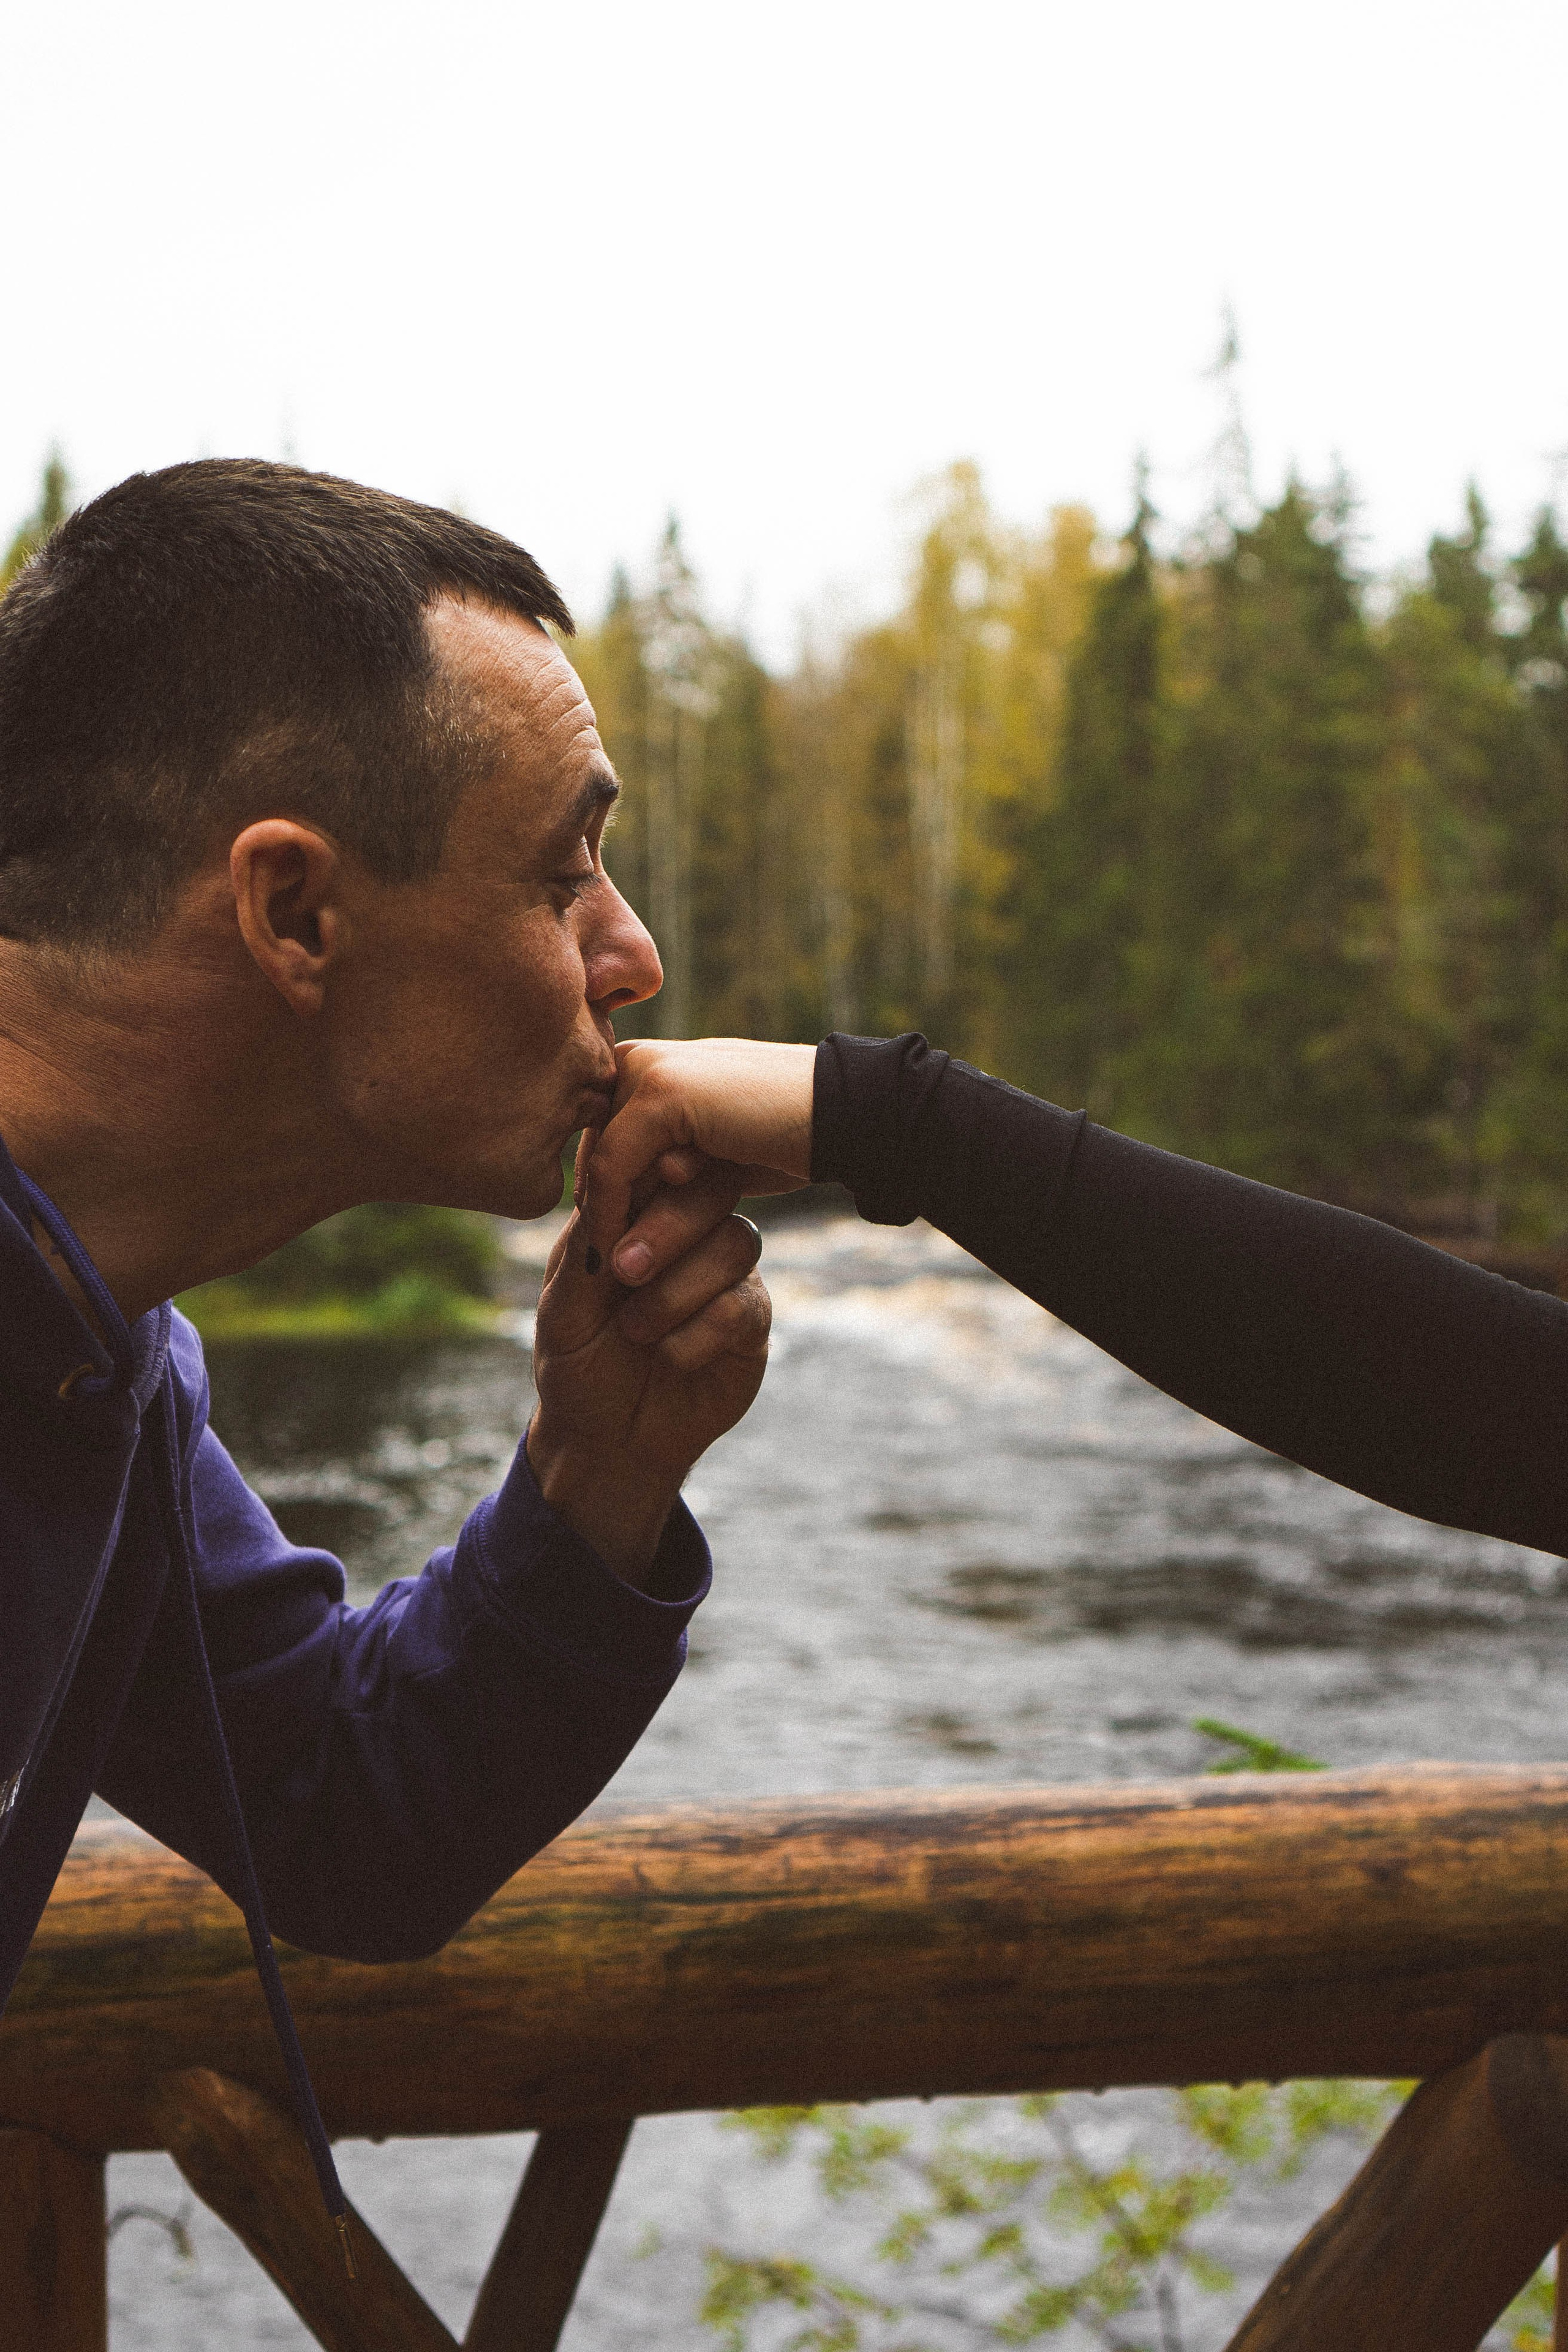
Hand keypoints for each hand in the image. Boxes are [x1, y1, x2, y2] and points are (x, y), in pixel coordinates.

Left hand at [527, 1158, 771, 1588]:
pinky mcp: (749, 1324)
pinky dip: (701, 1332)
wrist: (606, 1441)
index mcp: (639, 1216)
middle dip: (671, 1225)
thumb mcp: (564, 1307)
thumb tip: (610, 1173)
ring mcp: (725, 1278)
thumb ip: (588, 1244)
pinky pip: (744, 1304)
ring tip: (635, 1330)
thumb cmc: (576, 1364)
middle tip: (623, 1272)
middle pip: (713, 1188)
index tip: (645, 1176)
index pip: (661, 1164)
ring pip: (735, 1242)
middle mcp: (689, 1237)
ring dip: (679, 1288)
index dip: (659, 1159)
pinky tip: (669, 1357)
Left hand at [580, 1038, 815, 1280]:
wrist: (841, 1116)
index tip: (604, 1247)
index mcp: (643, 1064)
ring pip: (599, 1161)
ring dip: (606, 1220)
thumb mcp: (710, 1152)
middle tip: (600, 1265)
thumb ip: (665, 1161)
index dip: (600, 1195)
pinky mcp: (661, 1092)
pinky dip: (614, 1215)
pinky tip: (625, 1253)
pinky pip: (614, 1168)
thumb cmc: (780, 1138)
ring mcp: (646, 1069)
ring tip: (612, 1269)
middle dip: (599, 1208)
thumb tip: (611, 1202)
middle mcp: (636, 1057)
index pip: (595, 1138)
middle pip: (590, 1149)